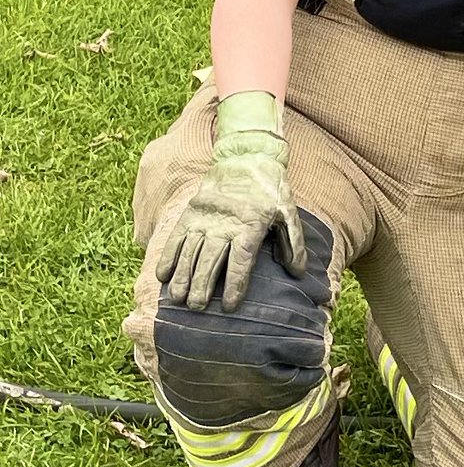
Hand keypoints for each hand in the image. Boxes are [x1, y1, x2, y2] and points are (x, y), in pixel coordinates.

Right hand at [156, 94, 306, 311]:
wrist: (246, 158)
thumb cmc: (270, 192)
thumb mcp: (288, 213)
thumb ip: (294, 243)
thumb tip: (297, 273)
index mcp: (251, 224)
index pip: (241, 259)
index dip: (235, 283)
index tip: (230, 306)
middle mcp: (225, 222)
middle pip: (211, 258)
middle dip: (203, 285)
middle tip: (197, 308)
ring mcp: (204, 216)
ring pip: (191, 250)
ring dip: (183, 275)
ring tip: (178, 299)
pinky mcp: (190, 211)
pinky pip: (176, 236)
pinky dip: (168, 256)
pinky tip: (161, 276)